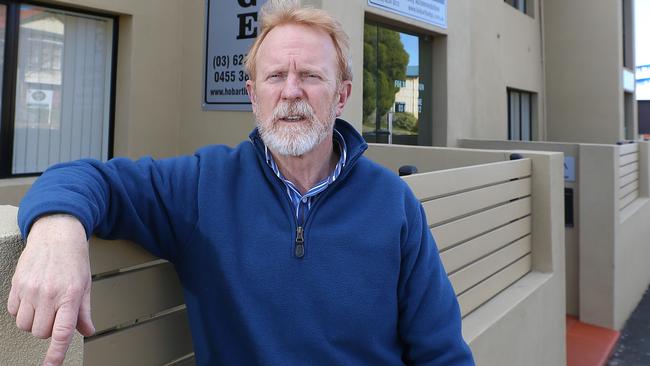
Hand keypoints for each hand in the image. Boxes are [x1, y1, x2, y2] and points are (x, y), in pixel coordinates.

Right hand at [7, 214, 94, 365]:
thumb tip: (88, 331)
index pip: (61, 332)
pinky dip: (22, 310)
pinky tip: (32, 297)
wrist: (56, 234)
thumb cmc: (73, 259)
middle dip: (48, 328)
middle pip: (41, 332)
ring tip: (44, 304)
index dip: (55, 354)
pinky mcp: (16, 285)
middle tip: (56, 311)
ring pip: (25, 325)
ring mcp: (30, 290)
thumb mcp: (85, 285)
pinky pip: (13, 312)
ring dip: (34, 321)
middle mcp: (49, 294)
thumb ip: (84, 311)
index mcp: (70, 295)